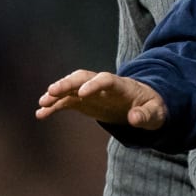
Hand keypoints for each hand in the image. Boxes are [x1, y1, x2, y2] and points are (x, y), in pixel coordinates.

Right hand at [36, 69, 166, 128]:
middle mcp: (103, 86)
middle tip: (52, 91)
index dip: (94, 84)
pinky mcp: (84, 101)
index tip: (82, 93)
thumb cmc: (152, 107)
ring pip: (71, 87)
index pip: (106, 79)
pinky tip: (41, 114)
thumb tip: (134, 118)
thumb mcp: (155, 113)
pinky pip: (66, 101)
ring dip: (57, 93)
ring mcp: (92, 92)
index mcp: (122, 86)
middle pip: (83, 77)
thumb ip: (146, 115)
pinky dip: (54, 106)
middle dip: (68, 83)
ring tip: (42, 103)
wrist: (145, 105)